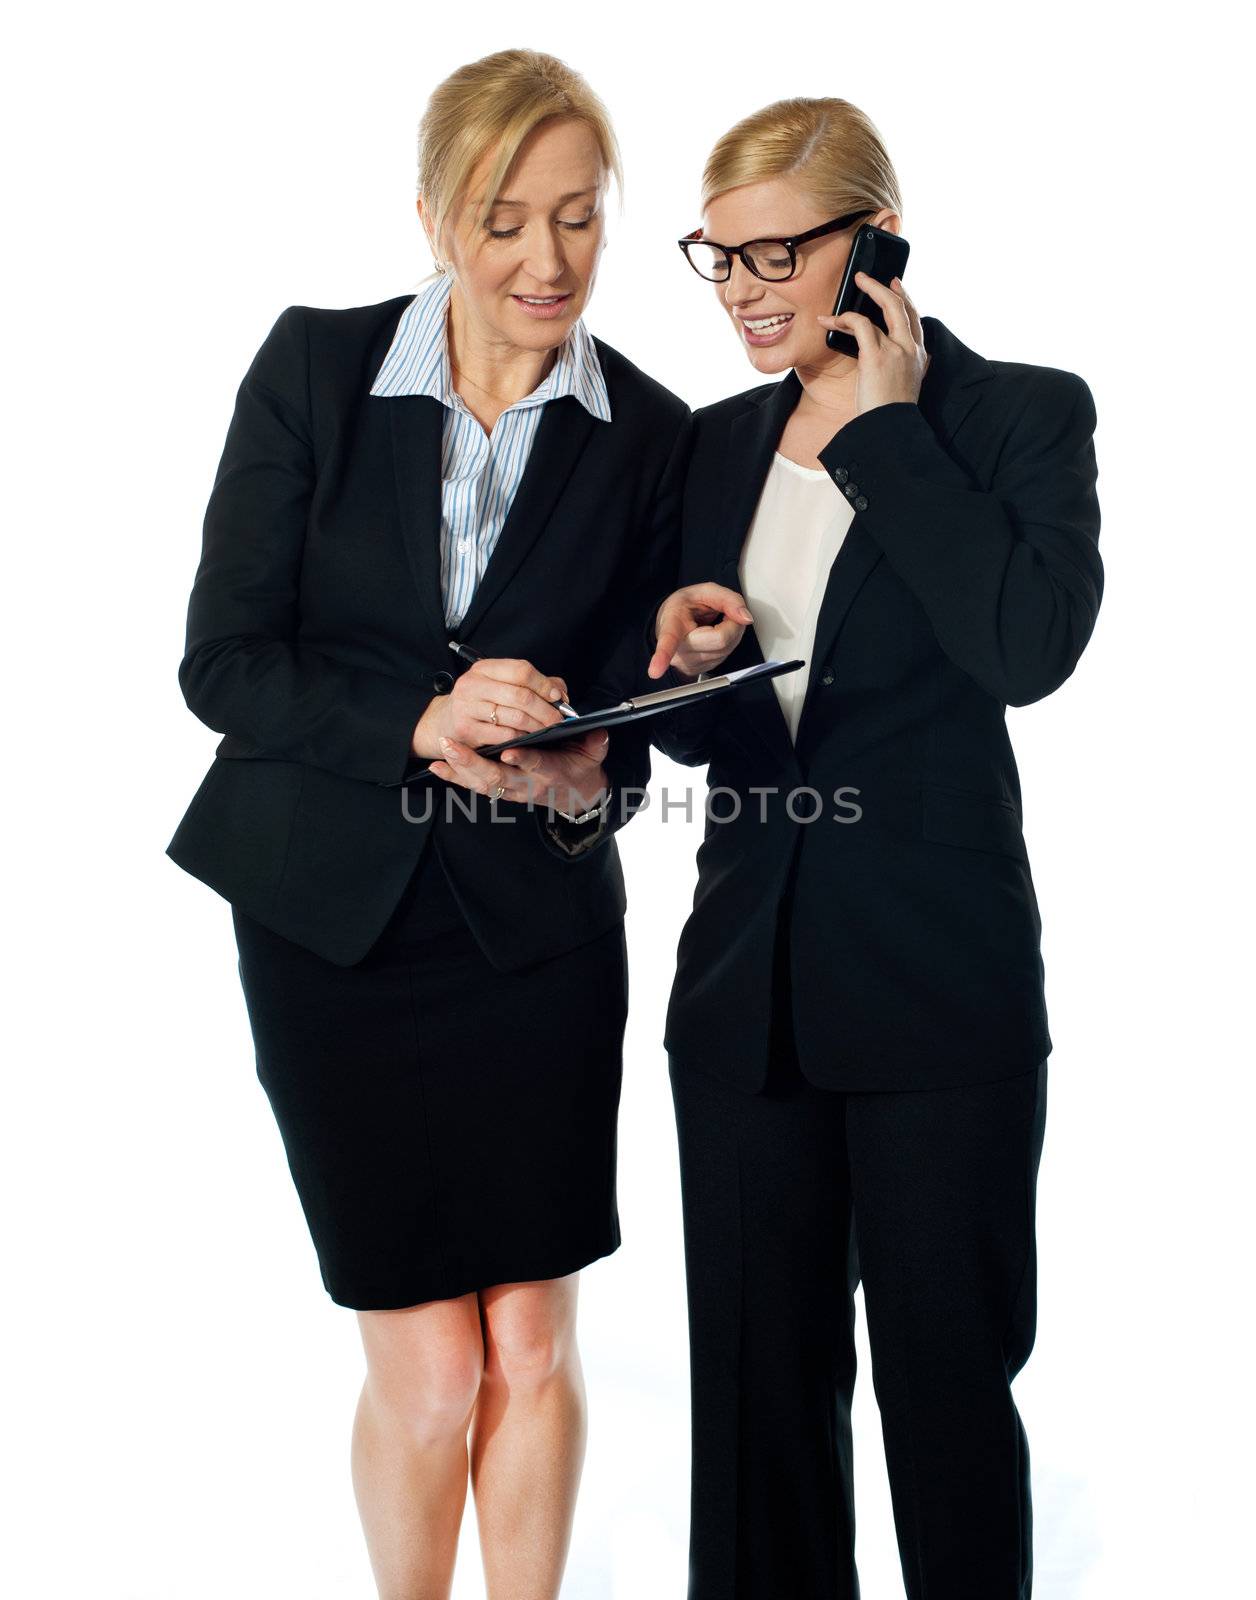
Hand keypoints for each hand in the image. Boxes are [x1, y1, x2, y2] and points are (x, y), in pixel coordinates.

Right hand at [412, 657, 567, 759]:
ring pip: (515, 717)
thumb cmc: (481, 703)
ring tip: (548, 730)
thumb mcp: (502, 686)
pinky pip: (504, 735)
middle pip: (520, 695)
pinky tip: (529, 739)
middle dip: (545, 709)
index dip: (544, 684)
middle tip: (558, 720)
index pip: (521, 670)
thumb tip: (560, 692)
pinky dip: (522, 738)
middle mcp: (472, 684)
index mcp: (484, 668)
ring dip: (537, 726)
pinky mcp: (466, 730)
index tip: (558, 696)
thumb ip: (533, 685)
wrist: (446, 722)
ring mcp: (467, 707)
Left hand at [429, 726, 611, 814]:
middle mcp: (527, 785)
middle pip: (498, 779)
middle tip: (454, 747)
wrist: (575, 796)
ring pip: (482, 784)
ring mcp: (511, 790)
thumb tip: (599, 733)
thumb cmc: (580, 768)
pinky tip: (437, 766)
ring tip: (442, 751)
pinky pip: (473, 786)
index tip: (509, 752)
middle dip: (474, 764)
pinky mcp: (499, 790)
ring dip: (460, 768)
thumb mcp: (593, 756)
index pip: (536, 766)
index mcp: (551, 773)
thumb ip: (595, 744)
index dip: (524, 760)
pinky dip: (455, 777)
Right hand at [648, 583, 753, 679]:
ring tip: (717, 622)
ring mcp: (689, 664)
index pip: (668, 640)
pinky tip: (717, 634)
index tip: (654, 671)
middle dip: (732, 623)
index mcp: (672, 625)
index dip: (662, 656)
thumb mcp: (704, 592)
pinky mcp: (701, 670)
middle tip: (723, 613)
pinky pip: (726, 655)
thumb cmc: (684, 608)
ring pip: (727, 648)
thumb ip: (728, 599)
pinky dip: (729, 641)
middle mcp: (678, 650)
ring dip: (732, 632)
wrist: (671, 623)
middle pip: (720, 640)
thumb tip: (745, 618)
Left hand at [815, 273, 929, 415]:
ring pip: (884, 308)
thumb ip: (900, 368)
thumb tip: (883, 355)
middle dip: (883, 287)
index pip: (915, 319)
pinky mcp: (877, 355)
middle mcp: (912, 349)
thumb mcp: (902, 387)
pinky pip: (861, 325)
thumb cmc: (889, 414)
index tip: (895, 286)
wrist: (889, 429)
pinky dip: (845, 319)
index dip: (905, 299)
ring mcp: (897, 350)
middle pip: (903, 306)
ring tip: (839, 303)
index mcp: (919, 356)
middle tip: (865, 278)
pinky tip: (831, 321)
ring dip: (858, 301)